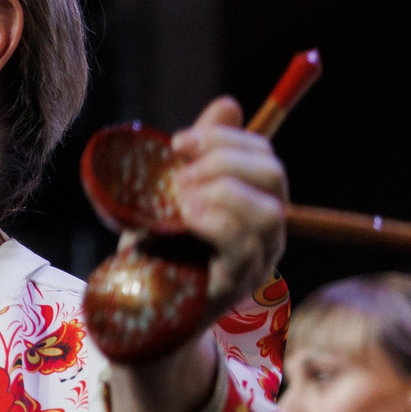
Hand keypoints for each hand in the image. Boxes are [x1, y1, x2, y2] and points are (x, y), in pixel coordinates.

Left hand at [161, 94, 287, 321]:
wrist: (136, 307)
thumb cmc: (156, 248)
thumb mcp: (170, 193)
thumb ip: (199, 153)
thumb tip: (229, 104)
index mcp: (252, 203)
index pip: (263, 155)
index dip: (225, 138)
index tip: (178, 143)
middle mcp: (265, 232)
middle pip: (274, 176)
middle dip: (224, 160)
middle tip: (179, 173)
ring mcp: (255, 261)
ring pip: (270, 212)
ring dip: (222, 191)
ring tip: (181, 198)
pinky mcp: (235, 285)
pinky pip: (243, 245)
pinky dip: (213, 220)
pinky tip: (185, 216)